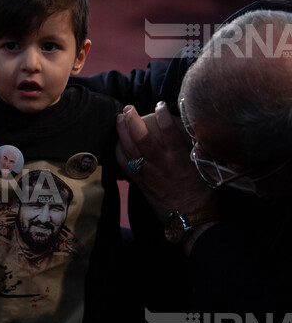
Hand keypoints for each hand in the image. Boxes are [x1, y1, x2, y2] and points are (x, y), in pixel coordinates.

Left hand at [115, 102, 213, 220]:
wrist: (191, 218)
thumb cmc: (203, 194)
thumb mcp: (206, 169)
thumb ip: (199, 151)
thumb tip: (198, 135)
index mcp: (179, 158)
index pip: (168, 131)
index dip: (162, 115)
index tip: (159, 104)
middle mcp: (161, 163)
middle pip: (142, 137)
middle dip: (133, 120)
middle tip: (128, 107)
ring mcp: (148, 173)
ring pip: (130, 149)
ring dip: (122, 132)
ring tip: (119, 118)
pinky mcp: (140, 182)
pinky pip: (125, 165)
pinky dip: (118, 152)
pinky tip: (117, 143)